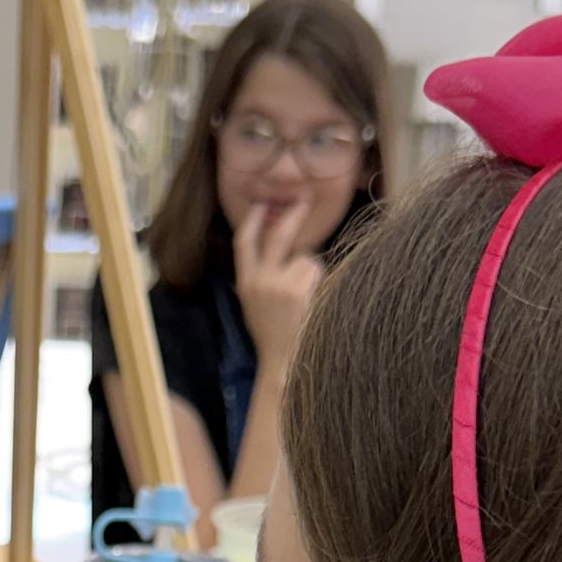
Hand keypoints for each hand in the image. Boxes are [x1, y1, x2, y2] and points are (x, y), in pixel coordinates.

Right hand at [233, 197, 324, 371]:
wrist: (283, 360)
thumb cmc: (273, 333)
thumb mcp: (254, 304)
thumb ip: (259, 277)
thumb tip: (277, 248)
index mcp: (244, 282)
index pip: (243, 242)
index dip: (253, 220)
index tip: (261, 204)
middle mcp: (258, 280)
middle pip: (277, 237)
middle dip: (292, 215)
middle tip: (304, 200)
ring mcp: (277, 284)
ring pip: (304, 258)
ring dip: (310, 271)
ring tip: (306, 297)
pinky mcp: (296, 290)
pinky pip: (315, 271)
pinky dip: (318, 282)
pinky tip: (312, 301)